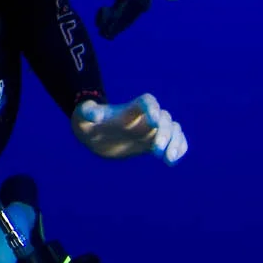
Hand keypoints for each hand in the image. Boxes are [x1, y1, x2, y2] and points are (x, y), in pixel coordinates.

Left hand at [71, 93, 187, 163]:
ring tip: (168, 160)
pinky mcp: (153, 143)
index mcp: (128, 110)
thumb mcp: (82, 117)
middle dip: (164, 133)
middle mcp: (143, 118)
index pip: (147, 101)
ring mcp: (150, 130)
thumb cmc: (87, 123)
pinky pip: (175, 141)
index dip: (152, 108)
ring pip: (173, 129)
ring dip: (175, 142)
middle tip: (157, 152)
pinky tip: (172, 161)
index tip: (153, 121)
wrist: (94, 136)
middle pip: (163, 118)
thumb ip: (87, 112)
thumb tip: (93, 113)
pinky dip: (179, 148)